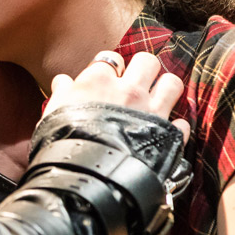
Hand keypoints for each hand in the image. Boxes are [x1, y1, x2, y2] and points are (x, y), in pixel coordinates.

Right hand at [47, 52, 190, 142]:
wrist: (87, 176)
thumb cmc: (64, 143)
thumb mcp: (53, 113)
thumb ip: (61, 93)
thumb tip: (62, 81)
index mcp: (99, 81)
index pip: (111, 58)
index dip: (110, 68)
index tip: (107, 79)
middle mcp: (129, 90)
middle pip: (147, 61)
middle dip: (144, 69)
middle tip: (137, 82)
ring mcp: (151, 111)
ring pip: (172, 83)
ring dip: (166, 89)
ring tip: (158, 97)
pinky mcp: (166, 135)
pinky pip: (181, 123)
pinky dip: (176, 127)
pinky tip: (166, 132)